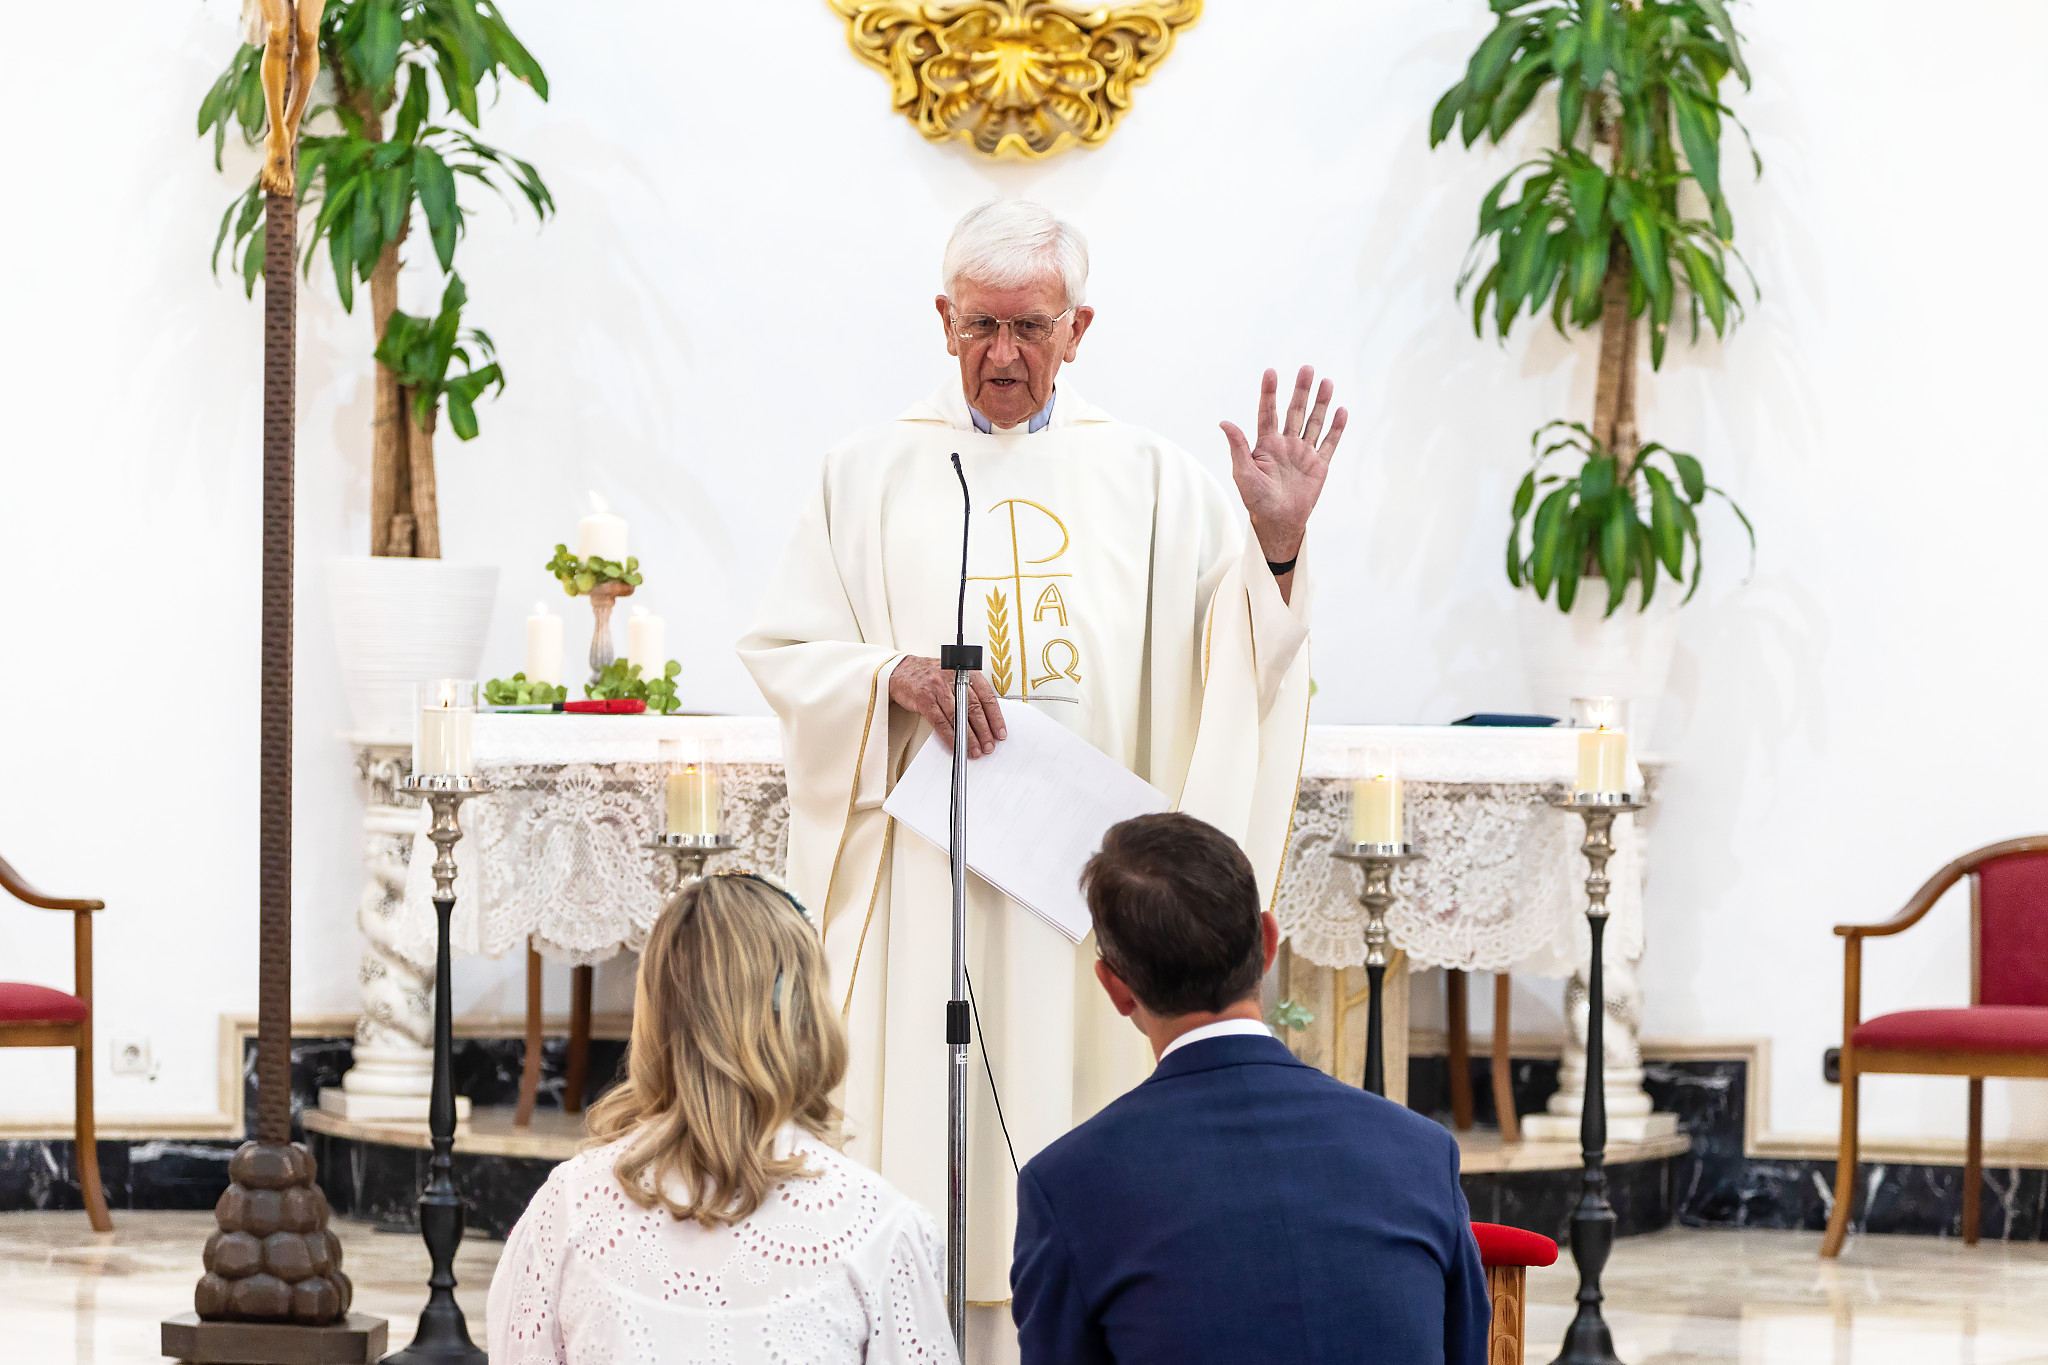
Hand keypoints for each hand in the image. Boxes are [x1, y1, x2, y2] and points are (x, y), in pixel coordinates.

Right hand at [888, 656, 1007, 757]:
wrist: (902, 671)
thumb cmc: (931, 676)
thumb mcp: (955, 678)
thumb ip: (970, 693)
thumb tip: (986, 720)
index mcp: (966, 672)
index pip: (986, 696)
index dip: (995, 717)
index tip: (1000, 733)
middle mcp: (954, 678)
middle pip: (974, 708)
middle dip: (984, 731)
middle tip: (989, 745)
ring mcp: (938, 688)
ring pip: (958, 716)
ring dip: (968, 737)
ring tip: (975, 750)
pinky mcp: (924, 699)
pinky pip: (940, 722)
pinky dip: (949, 736)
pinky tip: (956, 745)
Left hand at [1220, 366, 1346, 563]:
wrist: (1278, 521)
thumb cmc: (1256, 498)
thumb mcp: (1243, 472)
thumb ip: (1237, 447)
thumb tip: (1224, 422)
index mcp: (1266, 444)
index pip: (1268, 412)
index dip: (1269, 392)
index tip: (1271, 372)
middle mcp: (1286, 443)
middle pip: (1295, 411)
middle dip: (1301, 390)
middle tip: (1307, 368)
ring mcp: (1304, 452)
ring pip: (1314, 422)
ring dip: (1321, 403)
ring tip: (1327, 382)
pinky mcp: (1319, 465)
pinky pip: (1330, 443)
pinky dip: (1336, 428)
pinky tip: (1341, 410)